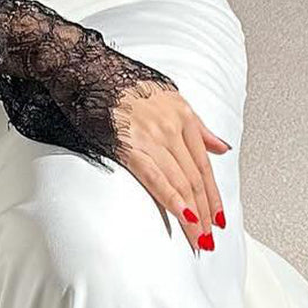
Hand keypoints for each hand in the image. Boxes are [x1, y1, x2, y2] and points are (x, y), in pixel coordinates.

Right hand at [1, 4, 228, 254]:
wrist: (86, 68)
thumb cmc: (121, 81)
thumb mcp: (169, 95)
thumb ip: (197, 125)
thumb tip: (221, 147)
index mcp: (183, 116)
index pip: (204, 165)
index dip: (214, 194)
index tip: (220, 217)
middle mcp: (172, 127)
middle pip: (196, 178)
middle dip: (207, 211)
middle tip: (212, 238)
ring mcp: (153, 137)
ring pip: (181, 183)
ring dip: (193, 214)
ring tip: (200, 239)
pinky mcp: (130, 146)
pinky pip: (157, 179)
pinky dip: (173, 200)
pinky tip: (184, 218)